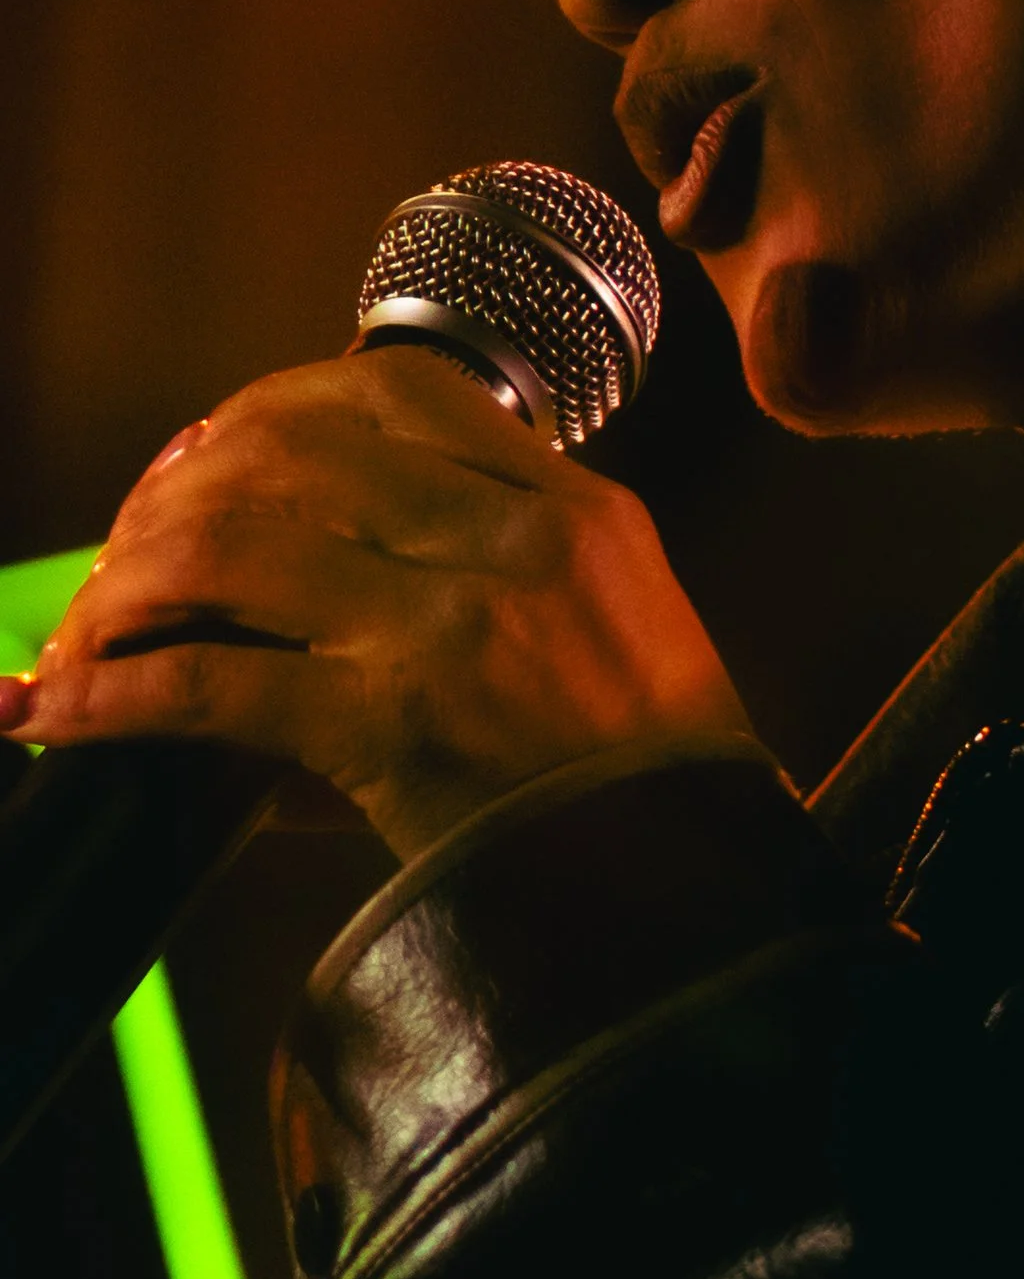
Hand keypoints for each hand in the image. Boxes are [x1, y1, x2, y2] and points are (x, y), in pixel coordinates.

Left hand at [0, 351, 755, 860]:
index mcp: (570, 504)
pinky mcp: (394, 727)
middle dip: (173, 492)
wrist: (704, 889)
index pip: (391, 389)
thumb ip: (499, 559)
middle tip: (126, 554)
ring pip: (227, 546)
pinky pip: (206, 685)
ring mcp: (453, 626)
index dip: (269, 407)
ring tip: (86, 634)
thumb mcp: (613, 614)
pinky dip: (109, 696)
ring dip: (123, 587)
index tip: (212, 454)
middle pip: (285, 447)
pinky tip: (63, 712)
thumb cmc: (652, 773)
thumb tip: (324, 564)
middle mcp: (512, 541)